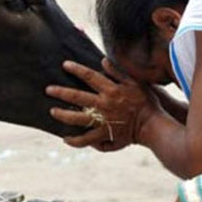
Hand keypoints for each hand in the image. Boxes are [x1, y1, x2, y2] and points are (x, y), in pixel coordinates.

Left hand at [46, 58, 160, 151]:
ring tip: (52, 112)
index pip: (89, 76)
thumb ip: (119, 72)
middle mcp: (105, 105)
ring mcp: (103, 121)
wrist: (153, 125)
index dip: (76, 69)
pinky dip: (75, 140)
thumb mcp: (136, 82)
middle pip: (78, 97)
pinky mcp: (105, 135)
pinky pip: (87, 139)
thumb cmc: (147, 102)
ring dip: (63, 115)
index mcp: (111, 90)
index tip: (65, 65)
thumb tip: (103, 60)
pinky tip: (66, 139)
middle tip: (48, 90)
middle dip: (61, 92)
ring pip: (78, 119)